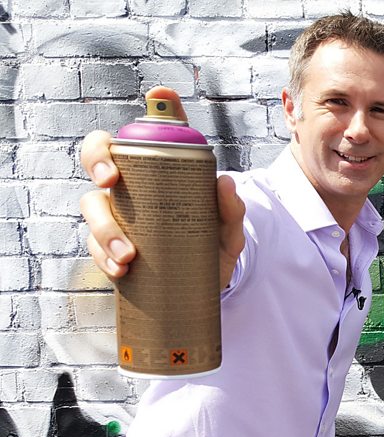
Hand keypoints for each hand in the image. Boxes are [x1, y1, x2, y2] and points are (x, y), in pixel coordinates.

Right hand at [79, 86, 246, 286]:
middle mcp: (127, 198)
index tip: (111, 173)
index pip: (114, 150)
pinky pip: (98, 253)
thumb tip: (225, 181)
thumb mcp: (227, 226)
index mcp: (148, 178)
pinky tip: (120, 271)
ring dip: (104, 235)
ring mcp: (117, 225)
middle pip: (94, 184)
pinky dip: (106, 261)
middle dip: (96, 192)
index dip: (99, 152)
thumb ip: (231, 207)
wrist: (212, 279)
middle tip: (111, 195)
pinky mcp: (114, 254)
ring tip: (128, 256)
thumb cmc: (215, 242)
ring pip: (93, 220)